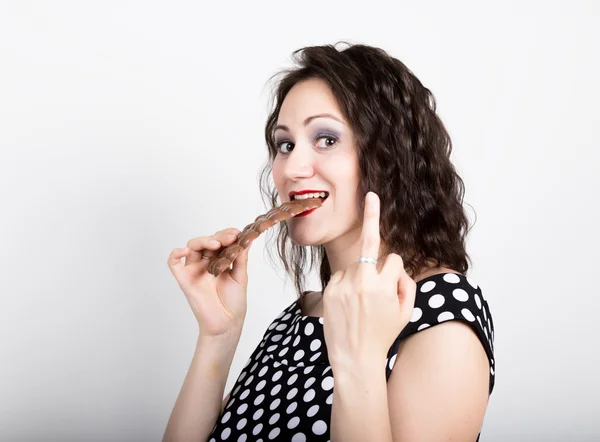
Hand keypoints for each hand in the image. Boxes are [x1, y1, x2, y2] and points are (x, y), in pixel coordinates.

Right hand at [167, 227, 251, 337]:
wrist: (227, 323)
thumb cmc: (233, 302)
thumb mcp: (241, 276)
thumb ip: (241, 258)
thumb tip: (246, 239)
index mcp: (219, 261)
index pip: (220, 241)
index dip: (227, 235)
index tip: (238, 233)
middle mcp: (205, 263)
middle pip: (207, 241)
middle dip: (219, 237)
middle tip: (230, 238)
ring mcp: (194, 270)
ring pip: (192, 247)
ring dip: (203, 241)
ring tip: (216, 244)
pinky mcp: (184, 279)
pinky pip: (174, 263)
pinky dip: (176, 254)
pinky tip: (185, 251)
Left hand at [322, 192, 416, 371]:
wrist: (354, 358)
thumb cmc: (383, 336)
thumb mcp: (406, 313)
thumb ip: (407, 285)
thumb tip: (398, 267)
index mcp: (384, 286)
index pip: (393, 260)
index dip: (396, 271)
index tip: (392, 259)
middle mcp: (362, 282)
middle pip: (370, 246)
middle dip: (372, 218)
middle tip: (371, 196)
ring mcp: (343, 285)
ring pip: (355, 265)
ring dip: (360, 276)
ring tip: (360, 305)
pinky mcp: (328, 290)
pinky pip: (340, 276)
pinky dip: (346, 285)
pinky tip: (348, 306)